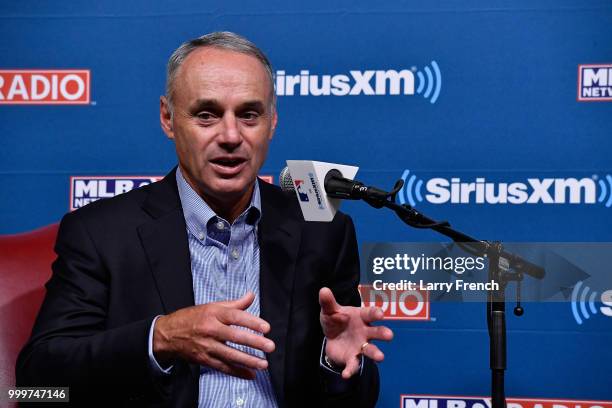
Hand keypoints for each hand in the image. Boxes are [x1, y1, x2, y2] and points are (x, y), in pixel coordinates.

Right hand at [153, 291, 274, 378]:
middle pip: (235, 336)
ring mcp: (207, 346)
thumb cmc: (192, 318)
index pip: (236, 317)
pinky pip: (223, 367)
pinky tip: (250, 374)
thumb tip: (251, 295)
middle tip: (270, 346)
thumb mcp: (211, 306)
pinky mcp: (204, 359)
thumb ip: (234, 303)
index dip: (252, 322)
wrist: (168, 334)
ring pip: (230, 355)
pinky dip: (237, 372)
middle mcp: (211, 329)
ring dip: (248, 361)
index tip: (266, 328)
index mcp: (214, 313)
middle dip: (254, 343)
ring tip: (264, 364)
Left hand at [319, 287, 392, 378]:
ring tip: (380, 357)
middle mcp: (365, 332)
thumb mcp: (329, 310)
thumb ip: (328, 302)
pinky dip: (351, 370)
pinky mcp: (352, 358)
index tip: (381, 314)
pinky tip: (346, 374)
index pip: (370, 313)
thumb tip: (323, 290)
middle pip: (377, 332)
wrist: (331, 337)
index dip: (376, 313)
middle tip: (389, 335)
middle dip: (383, 333)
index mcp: (361, 317)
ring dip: (376, 353)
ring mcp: (361, 346)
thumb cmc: (336, 319)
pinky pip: (353, 364)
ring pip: (371, 350)